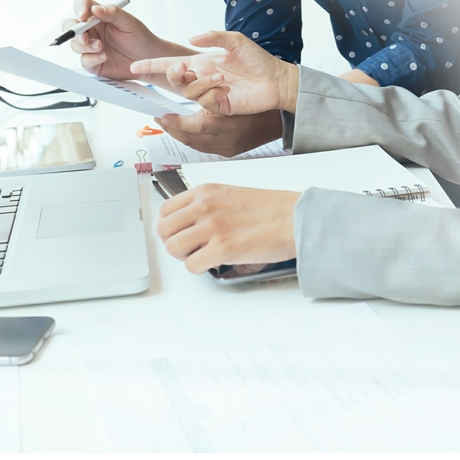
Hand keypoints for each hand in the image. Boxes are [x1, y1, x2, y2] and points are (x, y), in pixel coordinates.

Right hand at [63, 0, 195, 87]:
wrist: (149, 60)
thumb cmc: (141, 38)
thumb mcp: (130, 22)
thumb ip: (113, 13)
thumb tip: (95, 9)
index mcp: (99, 16)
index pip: (82, 6)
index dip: (79, 9)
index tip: (83, 16)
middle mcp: (92, 31)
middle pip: (71, 26)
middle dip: (74, 31)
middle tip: (85, 37)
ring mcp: (91, 47)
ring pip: (75, 45)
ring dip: (85, 46)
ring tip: (101, 47)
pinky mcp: (94, 63)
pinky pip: (84, 61)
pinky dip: (92, 59)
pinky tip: (104, 57)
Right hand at [131, 30, 299, 114]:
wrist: (276, 79)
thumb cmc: (257, 60)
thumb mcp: (234, 40)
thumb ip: (212, 36)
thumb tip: (191, 40)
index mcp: (202, 63)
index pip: (171, 65)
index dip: (152, 66)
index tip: (135, 66)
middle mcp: (202, 79)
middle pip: (175, 80)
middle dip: (173, 73)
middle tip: (182, 67)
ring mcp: (210, 94)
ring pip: (189, 92)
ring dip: (201, 83)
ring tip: (222, 79)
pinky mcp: (220, 107)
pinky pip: (206, 103)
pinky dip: (212, 94)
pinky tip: (226, 89)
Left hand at [154, 109, 282, 157]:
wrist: (278, 120)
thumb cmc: (257, 103)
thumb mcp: (232, 96)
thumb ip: (209, 100)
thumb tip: (186, 97)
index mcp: (227, 124)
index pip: (194, 126)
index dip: (175, 122)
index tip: (162, 116)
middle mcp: (226, 140)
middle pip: (191, 140)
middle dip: (172, 131)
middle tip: (161, 121)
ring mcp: (227, 149)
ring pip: (196, 146)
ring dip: (181, 136)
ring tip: (170, 126)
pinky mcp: (229, 153)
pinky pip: (205, 149)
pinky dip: (193, 140)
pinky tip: (187, 132)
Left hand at [157, 184, 299, 273]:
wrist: (296, 218)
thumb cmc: (272, 209)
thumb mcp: (232, 194)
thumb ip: (208, 205)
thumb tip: (191, 223)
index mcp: (206, 191)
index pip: (166, 210)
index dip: (170, 226)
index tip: (179, 233)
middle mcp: (204, 206)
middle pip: (163, 230)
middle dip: (173, 242)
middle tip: (189, 248)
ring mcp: (212, 227)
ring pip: (173, 248)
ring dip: (185, 256)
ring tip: (202, 255)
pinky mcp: (221, 248)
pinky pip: (191, 265)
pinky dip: (199, 268)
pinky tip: (213, 263)